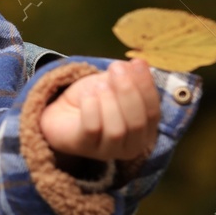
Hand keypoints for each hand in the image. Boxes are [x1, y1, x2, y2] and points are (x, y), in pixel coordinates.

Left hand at [38, 58, 160, 161]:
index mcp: (145, 130)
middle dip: (128, 92)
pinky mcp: (85, 147)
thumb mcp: (113, 83)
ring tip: (100, 86)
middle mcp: (131, 145)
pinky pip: (92, 128)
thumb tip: (139, 64)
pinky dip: (91, 107)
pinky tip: (87, 95)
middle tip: (116, 69)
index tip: (138, 64)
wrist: (62, 111)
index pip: (153, 112)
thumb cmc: (94, 100)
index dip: (146, 87)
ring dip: (109, 101)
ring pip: (116, 130)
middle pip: (137, 123)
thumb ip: (128, 76)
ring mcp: (108, 150)